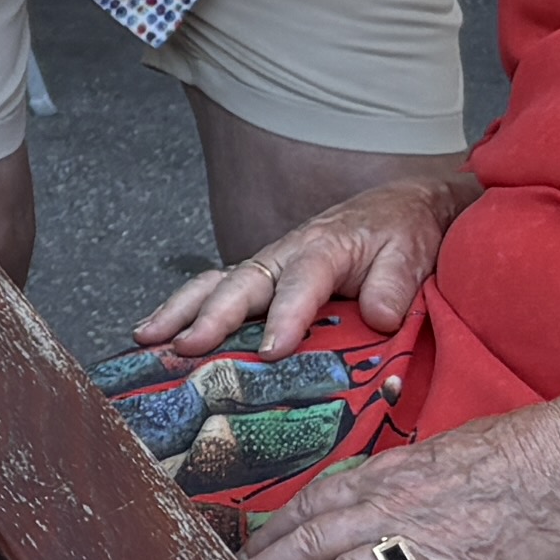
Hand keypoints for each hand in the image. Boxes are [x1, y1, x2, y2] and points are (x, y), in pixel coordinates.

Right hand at [132, 170, 461, 356]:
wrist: (398, 208)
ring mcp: (267, 267)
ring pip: (215, 285)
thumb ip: (394, 284)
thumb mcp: (410, 254)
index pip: (301, 283)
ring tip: (148, 337)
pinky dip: (183, 310)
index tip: (271, 351)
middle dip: (210, 317)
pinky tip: (155, 333)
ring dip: (180, 311)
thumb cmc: (401, 233)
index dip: (285, 317)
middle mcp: (285, 255)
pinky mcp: (259, 281)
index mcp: (324, 248)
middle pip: (241, 284)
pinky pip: (215, 292)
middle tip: (186, 348)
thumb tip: (380, 317)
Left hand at [228, 398, 559, 559]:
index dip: (272, 536)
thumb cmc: (519, 448)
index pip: (311, 505)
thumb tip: (371, 495)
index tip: (243, 559)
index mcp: (388, 474)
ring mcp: (429, 540)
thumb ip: (401, 478)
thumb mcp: (443, 451)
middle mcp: (395, 505)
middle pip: (312, 542)